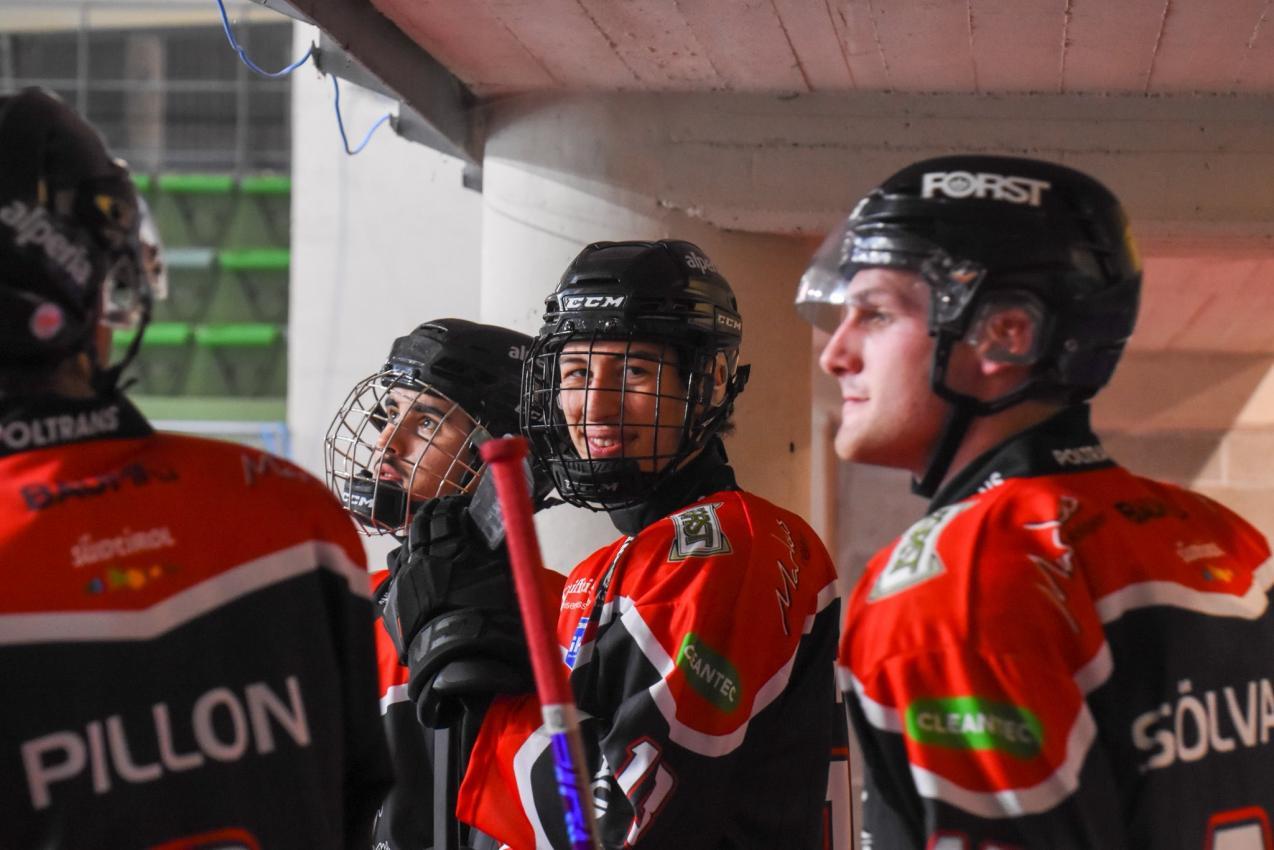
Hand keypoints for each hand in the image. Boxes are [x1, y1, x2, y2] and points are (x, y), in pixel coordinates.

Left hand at [382, 495, 532, 725]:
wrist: (462, 658)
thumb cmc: (491, 616)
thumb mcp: (502, 574)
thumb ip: (494, 547)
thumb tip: (494, 526)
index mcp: (448, 546)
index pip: (447, 513)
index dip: (455, 506)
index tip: (463, 506)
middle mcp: (421, 557)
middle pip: (421, 526)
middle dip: (433, 516)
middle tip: (444, 515)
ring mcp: (403, 579)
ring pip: (402, 547)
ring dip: (414, 541)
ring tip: (426, 542)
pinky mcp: (393, 602)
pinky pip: (393, 574)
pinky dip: (402, 565)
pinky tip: (410, 569)